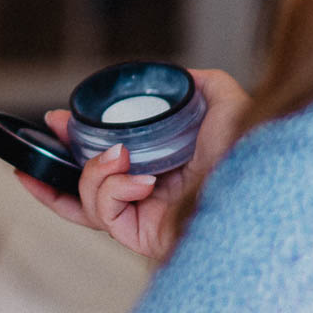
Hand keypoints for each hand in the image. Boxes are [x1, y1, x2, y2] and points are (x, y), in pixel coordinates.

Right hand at [17, 68, 252, 261]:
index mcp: (163, 169)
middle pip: (86, 185)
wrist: (260, 189)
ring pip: (88, 199)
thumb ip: (205, 84)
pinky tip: (139, 180)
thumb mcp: (227, 104)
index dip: (79, 141)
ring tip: (119, 155)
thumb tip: (182, 75)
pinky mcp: (141, 237)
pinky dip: (113, 190)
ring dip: (92, 171)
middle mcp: (150, 197)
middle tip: (52, 129)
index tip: (60, 118)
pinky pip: (105, 214)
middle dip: (59, 159)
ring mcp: (144, 219)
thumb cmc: (250, 155)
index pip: (110, 160)